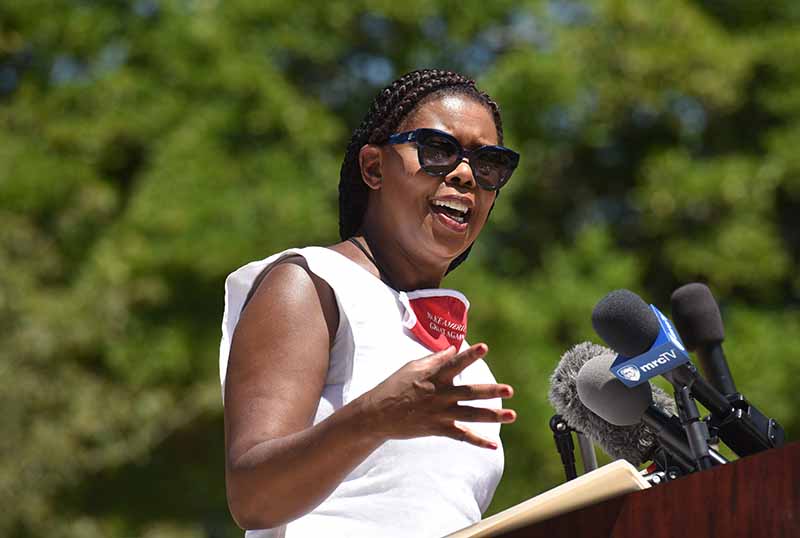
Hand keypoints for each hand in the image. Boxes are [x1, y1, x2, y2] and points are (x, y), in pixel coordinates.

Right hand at [358, 343, 515, 448]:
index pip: (454, 362)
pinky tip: (493, 445)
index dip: (469, 355)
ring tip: (512, 415)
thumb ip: (434, 359)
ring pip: (470, 414)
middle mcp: (440, 394)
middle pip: (469, 392)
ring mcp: (439, 413)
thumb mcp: (412, 367)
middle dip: (490, 392)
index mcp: (433, 376)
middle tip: (509, 390)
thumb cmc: (395, 386)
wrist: (378, 414)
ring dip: (493, 416)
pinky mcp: (437, 428)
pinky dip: (477, 441)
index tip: (484, 347)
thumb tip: (452, 349)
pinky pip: (461, 436)